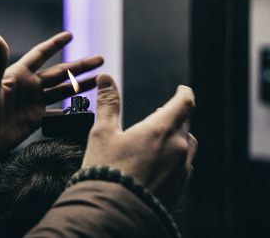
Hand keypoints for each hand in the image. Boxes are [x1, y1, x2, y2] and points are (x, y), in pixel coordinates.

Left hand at [0, 32, 102, 158]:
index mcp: (19, 75)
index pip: (40, 55)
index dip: (55, 45)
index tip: (70, 35)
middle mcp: (30, 87)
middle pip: (60, 74)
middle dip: (80, 67)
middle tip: (99, 60)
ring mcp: (34, 103)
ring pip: (63, 92)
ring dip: (80, 86)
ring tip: (98, 81)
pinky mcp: (36, 120)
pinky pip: (57, 115)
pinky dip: (71, 113)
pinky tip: (84, 111)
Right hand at [82, 74, 196, 206]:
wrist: (112, 211)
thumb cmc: (106, 169)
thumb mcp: (103, 132)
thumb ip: (108, 103)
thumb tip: (106, 79)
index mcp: (161, 130)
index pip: (184, 103)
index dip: (184, 93)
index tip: (182, 89)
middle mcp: (177, 148)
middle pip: (184, 123)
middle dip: (174, 115)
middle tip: (160, 114)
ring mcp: (181, 170)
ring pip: (187, 145)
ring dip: (177, 136)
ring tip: (161, 138)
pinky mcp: (178, 187)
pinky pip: (184, 165)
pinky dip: (176, 157)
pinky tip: (159, 163)